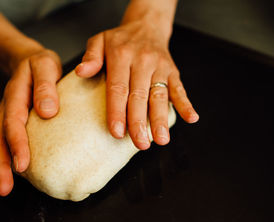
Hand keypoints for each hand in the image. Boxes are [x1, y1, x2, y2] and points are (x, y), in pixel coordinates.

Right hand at [0, 48, 61, 195]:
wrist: (29, 60)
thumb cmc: (41, 65)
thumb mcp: (46, 65)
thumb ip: (46, 85)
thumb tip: (48, 111)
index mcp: (16, 94)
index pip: (14, 121)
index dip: (17, 143)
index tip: (22, 163)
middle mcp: (7, 108)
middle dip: (1, 163)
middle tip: (6, 185)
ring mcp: (6, 116)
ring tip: (2, 189)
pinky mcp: (11, 124)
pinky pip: (3, 143)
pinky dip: (3, 161)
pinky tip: (8, 179)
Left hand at [75, 19, 198, 149]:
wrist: (146, 26)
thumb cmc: (120, 40)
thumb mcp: (99, 40)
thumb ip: (91, 56)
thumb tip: (81, 72)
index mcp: (121, 55)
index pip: (118, 88)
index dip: (117, 111)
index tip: (117, 132)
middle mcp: (142, 61)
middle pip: (140, 96)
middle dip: (140, 122)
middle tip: (140, 144)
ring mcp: (160, 67)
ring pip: (160, 96)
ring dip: (161, 119)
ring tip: (161, 139)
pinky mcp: (173, 72)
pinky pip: (180, 89)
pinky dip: (186, 104)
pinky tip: (191, 118)